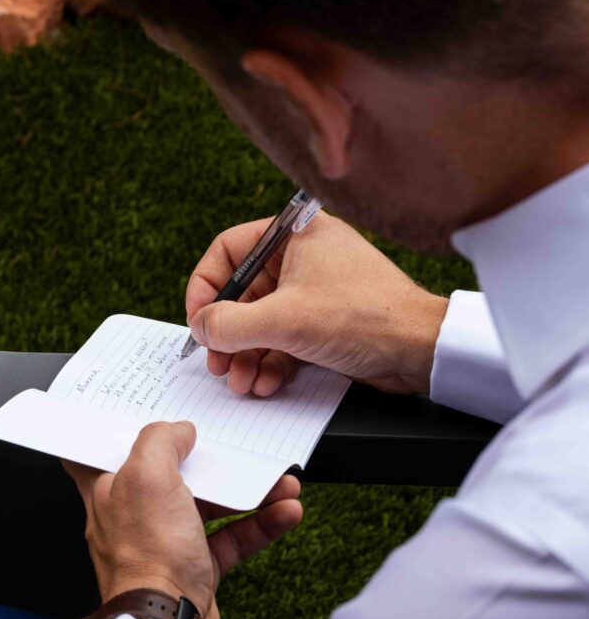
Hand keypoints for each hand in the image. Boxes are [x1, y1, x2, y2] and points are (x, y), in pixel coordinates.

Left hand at [63, 421, 302, 618]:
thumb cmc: (147, 556)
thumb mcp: (146, 476)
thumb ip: (160, 441)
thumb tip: (178, 430)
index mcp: (108, 491)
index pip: (98, 455)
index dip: (119, 433)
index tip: (146, 418)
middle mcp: (133, 516)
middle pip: (170, 476)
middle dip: (211, 461)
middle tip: (237, 449)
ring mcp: (165, 543)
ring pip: (209, 507)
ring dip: (247, 491)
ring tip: (281, 481)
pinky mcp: (195, 569)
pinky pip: (231, 539)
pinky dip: (259, 524)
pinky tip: (285, 512)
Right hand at [186, 212, 448, 395]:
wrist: (420, 350)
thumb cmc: (363, 317)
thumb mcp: (283, 319)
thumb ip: (230, 323)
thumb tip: (201, 328)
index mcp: (295, 234)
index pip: (229, 250)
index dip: (206, 287)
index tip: (198, 321)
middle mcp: (303, 258)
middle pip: (242, 293)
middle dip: (227, 333)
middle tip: (216, 362)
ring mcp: (314, 292)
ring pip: (261, 322)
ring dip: (246, 355)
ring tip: (240, 382)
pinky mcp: (325, 323)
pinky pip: (284, 340)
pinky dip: (271, 362)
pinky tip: (265, 384)